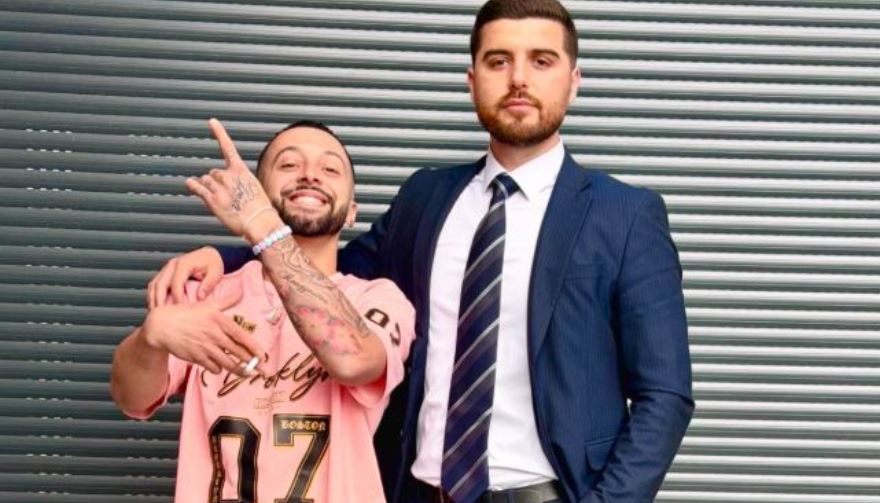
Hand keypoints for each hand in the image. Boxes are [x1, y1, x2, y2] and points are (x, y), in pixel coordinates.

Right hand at [139, 285, 267, 375]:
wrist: (162, 326)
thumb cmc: (186, 314)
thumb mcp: (207, 304)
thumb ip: (226, 301)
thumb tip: (241, 291)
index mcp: (220, 321)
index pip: (242, 337)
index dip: (254, 348)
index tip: (263, 355)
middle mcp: (215, 335)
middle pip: (238, 353)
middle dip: (252, 364)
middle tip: (262, 370)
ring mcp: (206, 348)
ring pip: (228, 364)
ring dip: (239, 370)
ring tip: (246, 373)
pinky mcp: (197, 358)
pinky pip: (214, 368)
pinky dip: (219, 369)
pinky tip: (221, 367)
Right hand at [147, 246, 223, 307]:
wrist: (208, 255)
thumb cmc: (212, 263)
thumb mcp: (216, 272)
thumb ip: (208, 284)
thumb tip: (200, 297)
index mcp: (184, 264)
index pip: (176, 284)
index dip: (177, 298)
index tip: (180, 311)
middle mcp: (172, 265)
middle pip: (160, 284)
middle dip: (160, 301)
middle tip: (163, 316)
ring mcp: (166, 268)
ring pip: (154, 285)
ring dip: (153, 299)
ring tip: (157, 314)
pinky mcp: (164, 273)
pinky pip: (155, 285)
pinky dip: (153, 296)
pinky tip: (157, 306)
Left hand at [186, 118, 280, 238]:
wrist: (259, 222)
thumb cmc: (260, 209)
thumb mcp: (253, 188)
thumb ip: (237, 181)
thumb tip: (223, 181)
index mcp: (241, 171)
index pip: (228, 147)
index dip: (219, 132)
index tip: (211, 121)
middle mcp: (228, 176)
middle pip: (213, 172)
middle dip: (216, 181)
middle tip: (225, 194)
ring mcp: (219, 187)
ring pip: (205, 180)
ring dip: (208, 187)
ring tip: (219, 199)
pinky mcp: (211, 199)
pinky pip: (197, 188)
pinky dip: (192, 185)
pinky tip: (189, 184)